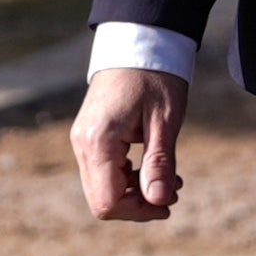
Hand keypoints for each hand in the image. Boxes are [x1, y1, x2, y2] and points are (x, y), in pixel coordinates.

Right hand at [73, 66, 189, 220]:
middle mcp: (82, 144)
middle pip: (101, 200)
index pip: (107, 201)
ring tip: (171, 178)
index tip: (168, 203)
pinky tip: (153, 167)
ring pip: (102, 188)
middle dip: (138, 204)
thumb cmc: (155, 77)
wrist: (138, 42)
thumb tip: (157, 201)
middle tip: (173, 190)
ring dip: (135, 192)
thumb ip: (159, 162)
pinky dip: (128, 178)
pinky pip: (104, 172)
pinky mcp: (89, 137)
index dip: (138, 212)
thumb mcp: (165, 121)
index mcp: (98, 141)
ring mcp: (83, 140)